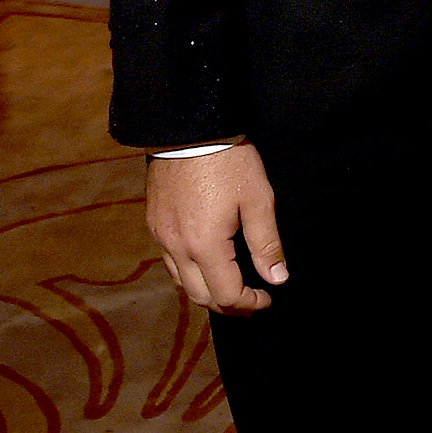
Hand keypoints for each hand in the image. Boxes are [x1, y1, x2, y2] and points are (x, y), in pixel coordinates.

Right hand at [146, 144, 287, 314]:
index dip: (249, 304)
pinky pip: (170, 260)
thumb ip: (266, 243)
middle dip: (228, 305)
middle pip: (200, 296)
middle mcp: (177, 248)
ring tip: (230, 284)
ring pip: (181, 281)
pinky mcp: (154, 221)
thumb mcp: (258, 199)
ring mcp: (161, 235)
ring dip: (206, 290)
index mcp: (204, 246)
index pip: (226, 295)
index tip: (267, 299)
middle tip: (251, 300)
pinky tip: (205, 259)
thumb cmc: (229, 161)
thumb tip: (277, 278)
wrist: (190, 128)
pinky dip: (189, 270)